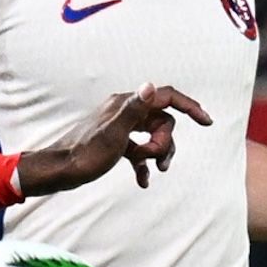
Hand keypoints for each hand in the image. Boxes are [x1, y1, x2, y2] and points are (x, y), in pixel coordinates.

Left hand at [17, 85, 213, 192]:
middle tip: (156, 158)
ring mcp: (120, 128)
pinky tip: (143, 181)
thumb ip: (134, 109)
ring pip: (152, 137)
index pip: (166, 97)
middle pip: (162, 121)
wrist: (59, 171)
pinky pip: (138, 151)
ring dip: (158, 153)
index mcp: (126, 105)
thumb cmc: (84, 154)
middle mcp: (124, 112)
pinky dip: (144, 165)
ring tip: (154, 170)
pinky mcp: (115, 144)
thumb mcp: (114, 133)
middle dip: (166, 141)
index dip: (189, 106)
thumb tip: (151, 86)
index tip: (206, 121)